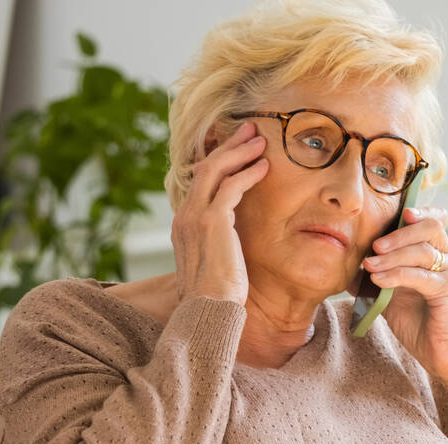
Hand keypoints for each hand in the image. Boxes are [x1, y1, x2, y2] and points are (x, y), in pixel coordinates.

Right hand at [170, 121, 269, 305]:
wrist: (208, 310)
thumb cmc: (215, 297)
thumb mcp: (213, 266)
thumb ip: (217, 248)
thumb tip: (228, 247)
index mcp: (183, 225)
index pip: (199, 182)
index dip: (218, 162)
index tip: (236, 150)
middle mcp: (184, 216)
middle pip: (205, 167)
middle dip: (228, 146)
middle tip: (249, 129)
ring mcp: (195, 216)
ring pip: (215, 169)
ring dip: (239, 151)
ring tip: (260, 139)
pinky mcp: (212, 220)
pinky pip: (231, 186)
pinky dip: (248, 172)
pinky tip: (264, 166)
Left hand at [363, 206, 447, 399]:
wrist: (445, 357)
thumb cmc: (422, 325)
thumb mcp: (392, 299)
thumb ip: (376, 280)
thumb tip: (347, 271)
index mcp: (437, 254)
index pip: (434, 219)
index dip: (418, 210)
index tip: (395, 214)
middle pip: (430, 226)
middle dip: (398, 232)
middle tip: (373, 245)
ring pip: (423, 249)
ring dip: (392, 255)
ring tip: (368, 264)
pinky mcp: (447, 292)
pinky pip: (420, 275)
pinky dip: (396, 274)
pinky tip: (378, 279)